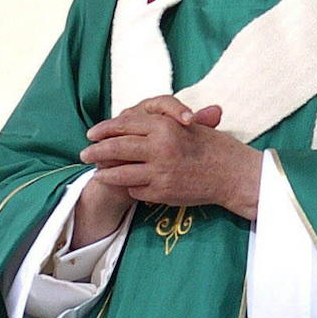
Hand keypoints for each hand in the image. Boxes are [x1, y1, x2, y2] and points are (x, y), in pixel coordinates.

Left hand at [80, 96, 260, 218]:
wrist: (233, 175)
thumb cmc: (213, 146)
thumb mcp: (186, 126)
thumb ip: (159, 125)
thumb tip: (128, 125)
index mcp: (165, 126)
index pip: (125, 125)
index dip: (105, 129)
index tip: (92, 133)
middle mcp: (160, 147)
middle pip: (116, 148)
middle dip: (96, 151)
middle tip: (83, 154)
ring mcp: (160, 172)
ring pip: (121, 173)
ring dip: (105, 173)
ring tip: (95, 173)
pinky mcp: (162, 192)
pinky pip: (136, 189)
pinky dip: (129, 186)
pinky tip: (123, 184)